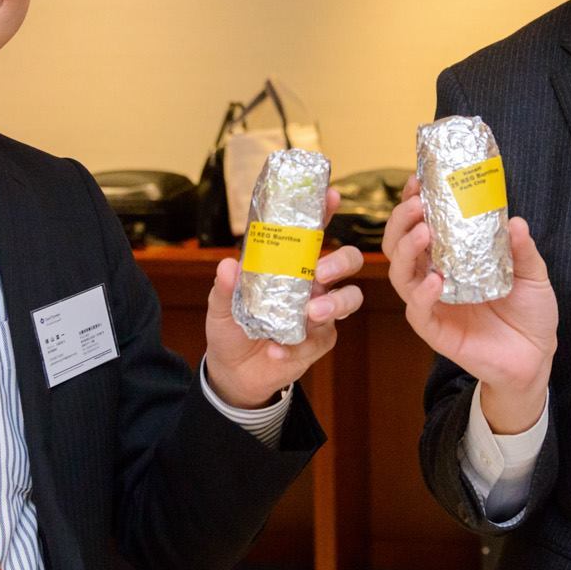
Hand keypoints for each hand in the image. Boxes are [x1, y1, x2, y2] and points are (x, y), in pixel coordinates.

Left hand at [204, 189, 365, 409]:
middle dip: (341, 261)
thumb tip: (228, 265)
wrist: (233, 373)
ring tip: (311, 313)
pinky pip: (321, 339)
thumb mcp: (220, 305)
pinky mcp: (320, 342)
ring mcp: (320, 312)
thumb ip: (225, 287)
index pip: (312, 232)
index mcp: (290, 264)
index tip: (331, 196)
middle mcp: (312, 283)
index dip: (324, 212)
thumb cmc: (231, 328)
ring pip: (350, 297)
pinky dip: (299, 344)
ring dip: (334, 303)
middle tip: (320, 272)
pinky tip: (275, 350)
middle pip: (348, 260)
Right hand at [383, 174, 557, 433]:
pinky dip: (421, 294)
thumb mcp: (532, 273)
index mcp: (452, 257)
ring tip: (423, 233)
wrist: (536, 357)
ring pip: (400, 273)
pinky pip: (417, 311)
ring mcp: (432, 303)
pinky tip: (435, 280)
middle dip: (401, 220)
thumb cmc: (529, 311)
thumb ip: (522, 249)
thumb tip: (514, 220)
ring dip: (406, 250)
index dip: (413, 202)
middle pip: (398, 244)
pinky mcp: (435, 330)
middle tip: (417, 204)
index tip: (418, 180)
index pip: (421, 224)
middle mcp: (434, 275)